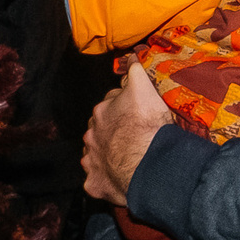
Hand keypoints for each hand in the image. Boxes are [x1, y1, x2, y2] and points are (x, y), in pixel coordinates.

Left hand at [81, 61, 174, 205]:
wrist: (147, 165)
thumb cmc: (147, 126)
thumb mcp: (144, 90)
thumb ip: (135, 72)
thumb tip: (131, 57)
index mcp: (101, 112)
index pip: (110, 104)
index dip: (124, 107)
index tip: (136, 112)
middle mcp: (91, 136)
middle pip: (100, 130)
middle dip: (111, 132)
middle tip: (131, 137)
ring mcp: (91, 161)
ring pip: (95, 155)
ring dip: (105, 155)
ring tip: (125, 159)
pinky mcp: (95, 183)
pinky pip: (97, 180)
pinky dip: (104, 180)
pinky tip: (118, 180)